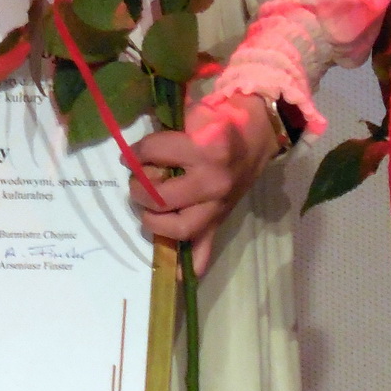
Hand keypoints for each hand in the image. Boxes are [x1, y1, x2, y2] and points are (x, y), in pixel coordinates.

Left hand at [127, 93, 280, 274]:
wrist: (261, 130)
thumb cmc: (223, 118)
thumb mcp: (194, 115)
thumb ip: (165, 135)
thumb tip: (132, 156)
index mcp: (205, 149)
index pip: (154, 153)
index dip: (135, 152)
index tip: (130, 155)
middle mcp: (213, 180)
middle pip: (160, 196)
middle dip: (139, 189)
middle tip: (137, 182)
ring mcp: (219, 204)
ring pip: (178, 227)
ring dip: (154, 222)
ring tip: (148, 210)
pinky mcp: (222, 218)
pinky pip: (206, 248)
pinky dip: (191, 265)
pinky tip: (176, 274)